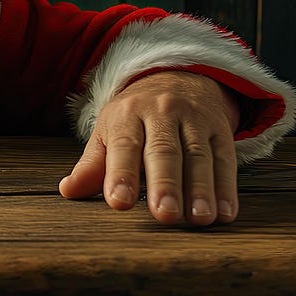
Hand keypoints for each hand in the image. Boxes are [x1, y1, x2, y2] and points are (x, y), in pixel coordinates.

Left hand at [58, 70, 242, 225]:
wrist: (177, 77)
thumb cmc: (135, 116)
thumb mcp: (108, 131)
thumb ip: (92, 164)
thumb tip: (68, 190)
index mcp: (127, 115)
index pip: (123, 146)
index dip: (120, 174)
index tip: (119, 203)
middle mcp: (162, 113)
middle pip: (164, 151)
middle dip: (164, 184)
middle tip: (164, 214)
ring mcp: (194, 119)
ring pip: (198, 156)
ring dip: (200, 190)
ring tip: (199, 218)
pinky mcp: (221, 128)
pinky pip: (225, 158)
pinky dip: (227, 187)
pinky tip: (225, 212)